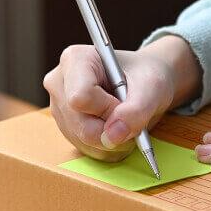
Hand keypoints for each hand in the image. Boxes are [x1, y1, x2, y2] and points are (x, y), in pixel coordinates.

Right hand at [43, 36, 200, 161]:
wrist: (144, 83)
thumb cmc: (145, 76)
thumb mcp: (152, 87)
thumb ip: (136, 110)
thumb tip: (113, 136)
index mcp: (75, 60)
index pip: (80, 98)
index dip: (107, 110)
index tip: (125, 104)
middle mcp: (59, 83)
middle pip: (80, 125)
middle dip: (112, 129)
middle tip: (130, 116)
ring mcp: (59, 107)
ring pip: (83, 141)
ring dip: (112, 140)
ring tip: (125, 121)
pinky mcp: (65, 127)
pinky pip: (85, 149)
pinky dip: (108, 148)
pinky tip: (117, 130)